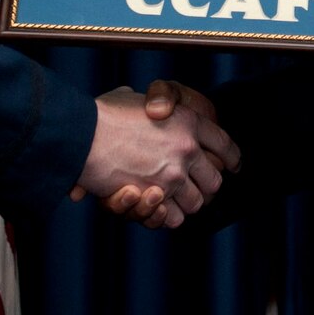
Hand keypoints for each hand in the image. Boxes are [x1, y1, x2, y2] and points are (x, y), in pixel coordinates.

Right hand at [74, 84, 241, 227]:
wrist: (81, 134)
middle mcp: (188, 149)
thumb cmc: (102, 114)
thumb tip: (153, 106)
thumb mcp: (134, 98)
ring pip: (196, 203)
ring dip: (184, 204)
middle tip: (191, 188)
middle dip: (205, 187)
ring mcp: (174, 175)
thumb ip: (149, 104)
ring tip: (169, 199)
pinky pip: (174, 217)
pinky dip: (166, 217)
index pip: (224, 144)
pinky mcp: (157, 197)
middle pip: (214, 180)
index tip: (232, 165)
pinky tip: (156, 208)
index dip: (230, 157)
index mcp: (188, 121)